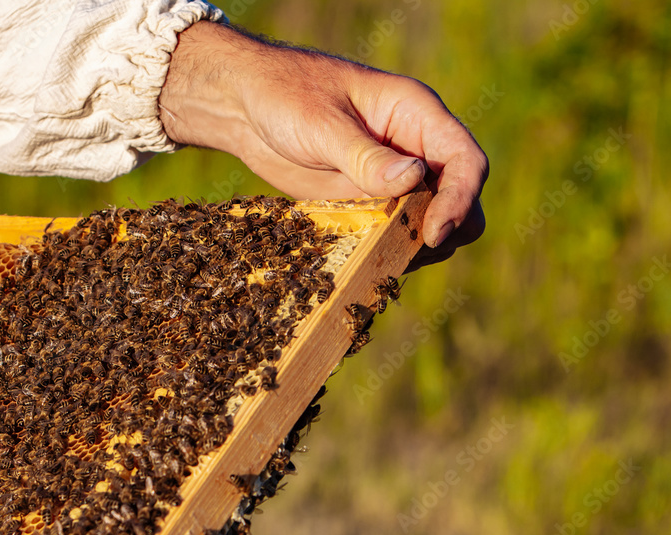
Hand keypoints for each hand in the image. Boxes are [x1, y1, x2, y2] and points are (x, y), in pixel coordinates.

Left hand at [158, 21, 487, 267]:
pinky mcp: (368, 203)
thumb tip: (414, 178)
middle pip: (460, 199)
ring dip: (415, 247)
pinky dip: (385, 253)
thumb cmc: (286, 96)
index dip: (460, 200)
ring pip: (429, 223)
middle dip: (446, 229)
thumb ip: (366, 155)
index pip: (464, 161)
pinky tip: (362, 261)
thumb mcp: (323, 124)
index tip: (433, 233)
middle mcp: (415, 149)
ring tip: (380, 258)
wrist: (246, 108)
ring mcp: (393, 180)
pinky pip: (392, 235)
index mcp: (416, 115)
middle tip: (410, 251)